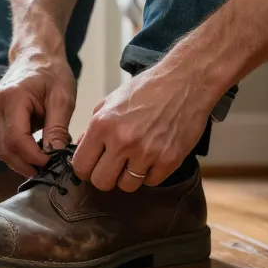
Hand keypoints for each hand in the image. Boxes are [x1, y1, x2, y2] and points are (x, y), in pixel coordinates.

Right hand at [0, 51, 76, 176]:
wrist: (37, 54)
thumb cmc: (51, 71)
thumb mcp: (62, 98)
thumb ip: (57, 129)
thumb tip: (56, 157)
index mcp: (11, 98)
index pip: (16, 140)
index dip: (34, 158)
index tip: (53, 164)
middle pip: (5, 149)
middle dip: (27, 165)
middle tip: (50, 170)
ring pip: (2, 149)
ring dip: (23, 160)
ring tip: (45, 161)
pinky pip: (3, 141)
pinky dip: (19, 151)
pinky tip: (36, 151)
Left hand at [72, 60, 215, 191]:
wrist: (186, 82)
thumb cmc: (147, 89)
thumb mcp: (111, 102)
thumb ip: (93, 128)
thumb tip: (83, 150)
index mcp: (102, 125)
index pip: (81, 166)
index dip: (85, 169)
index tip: (93, 166)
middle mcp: (122, 141)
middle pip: (101, 182)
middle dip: (105, 177)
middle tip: (114, 166)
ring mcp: (147, 152)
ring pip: (127, 186)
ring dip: (129, 176)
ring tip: (136, 159)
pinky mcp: (169, 160)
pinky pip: (151, 182)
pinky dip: (151, 173)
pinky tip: (153, 156)